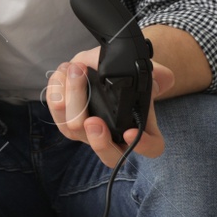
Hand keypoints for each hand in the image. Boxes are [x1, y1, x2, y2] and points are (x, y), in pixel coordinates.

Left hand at [46, 47, 172, 166]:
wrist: (101, 64)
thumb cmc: (127, 73)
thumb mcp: (146, 70)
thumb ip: (157, 75)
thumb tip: (161, 78)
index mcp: (141, 128)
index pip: (150, 148)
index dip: (143, 146)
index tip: (131, 133)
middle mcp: (113, 136)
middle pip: (106, 152)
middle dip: (98, 139)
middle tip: (93, 121)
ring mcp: (86, 131)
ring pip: (73, 128)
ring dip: (73, 98)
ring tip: (78, 70)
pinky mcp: (64, 118)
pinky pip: (56, 112)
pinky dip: (57, 90)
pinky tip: (65, 72)